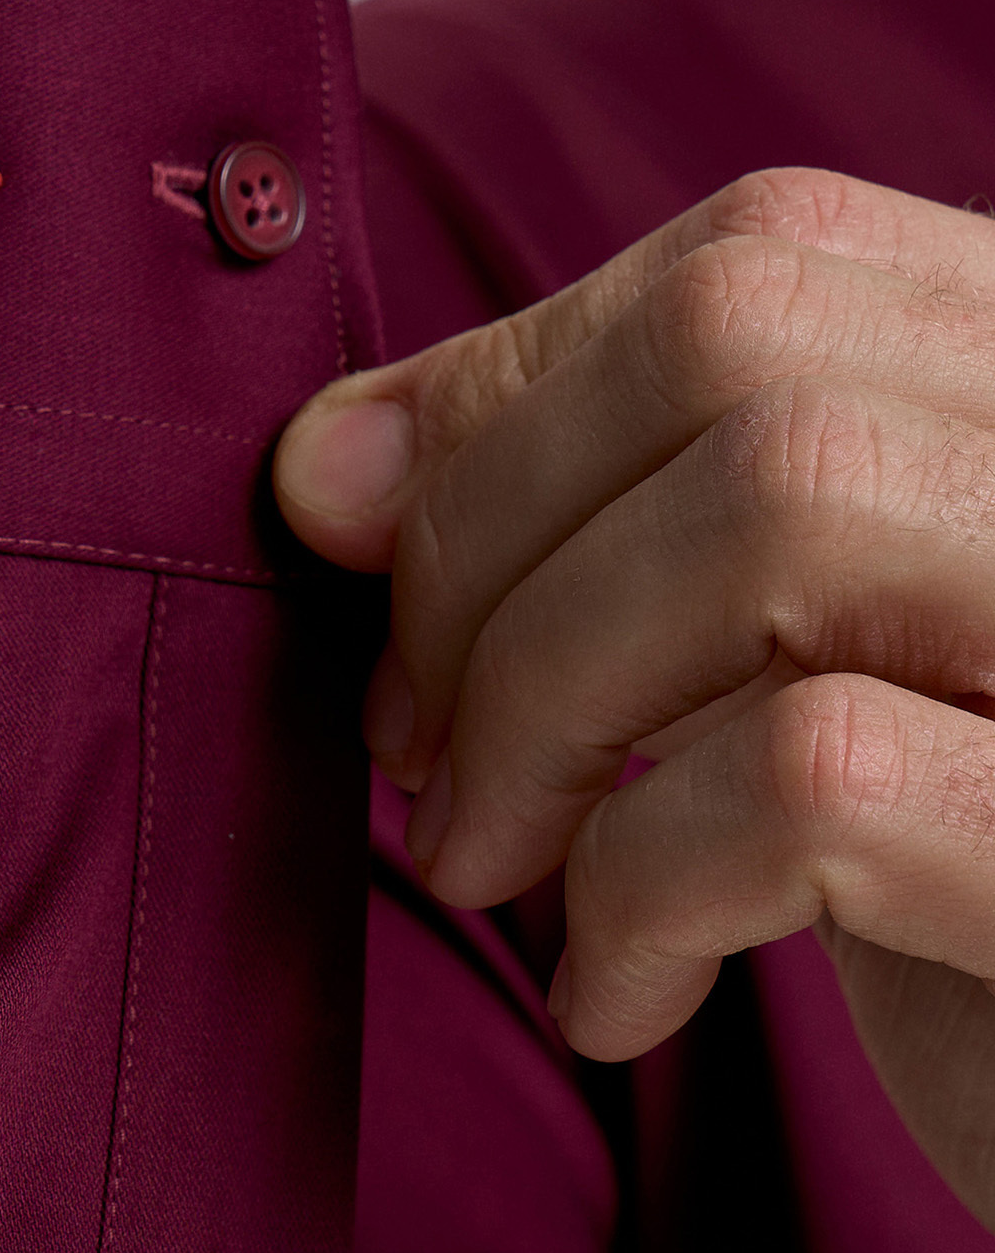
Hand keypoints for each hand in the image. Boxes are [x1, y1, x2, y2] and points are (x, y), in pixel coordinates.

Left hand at [275, 168, 994, 1229]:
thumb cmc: (974, 898)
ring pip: (778, 506)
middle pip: (737, 339)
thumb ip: (618, 532)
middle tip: (408, 739)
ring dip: (542, 702)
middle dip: (488, 537)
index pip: (760, 252)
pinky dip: (641, 890)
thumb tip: (322, 463)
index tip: (359, 542)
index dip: (509, 384)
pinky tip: (619, 1001)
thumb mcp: (808, 666)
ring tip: (487, 866)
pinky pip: (819, 778)